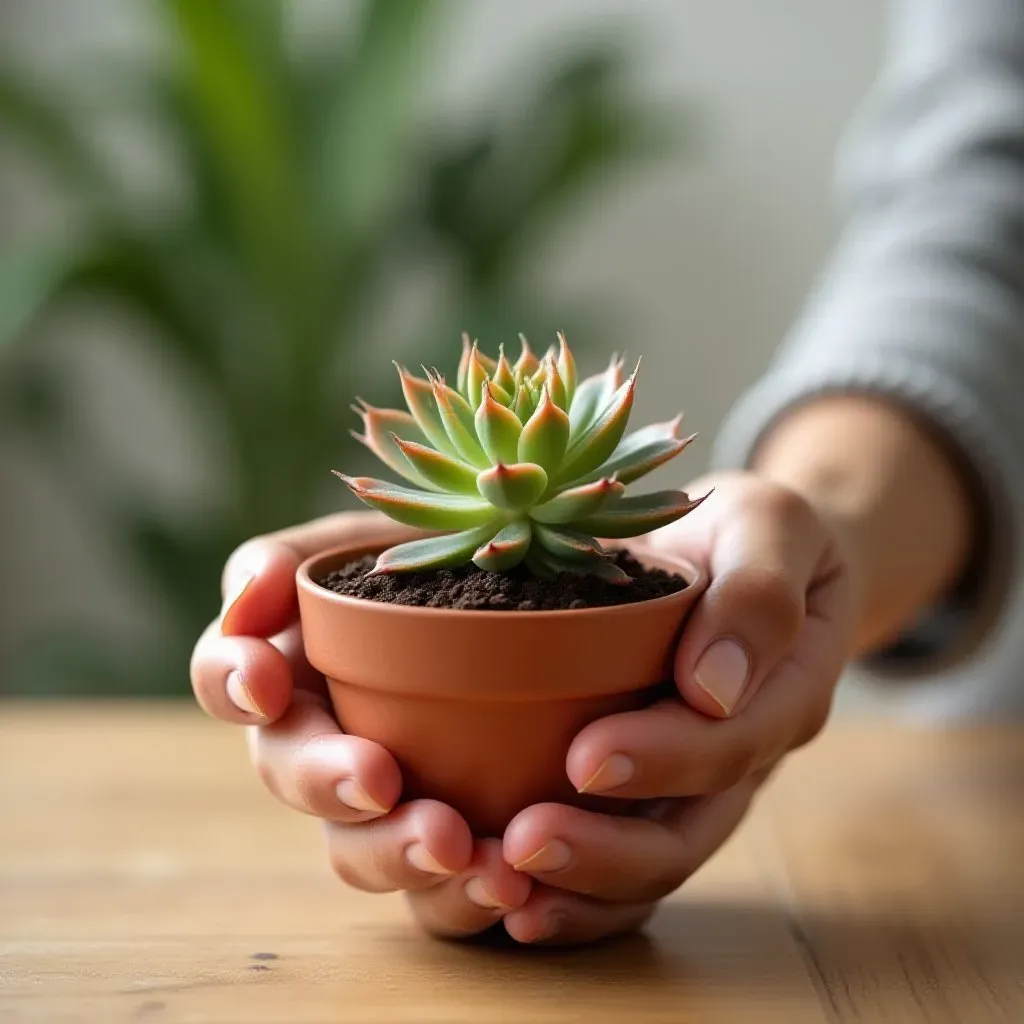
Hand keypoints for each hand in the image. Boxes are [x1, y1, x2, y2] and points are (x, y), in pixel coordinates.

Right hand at [189, 512, 532, 937]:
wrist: (516, 595)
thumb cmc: (424, 569)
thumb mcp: (357, 545)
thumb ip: (289, 558)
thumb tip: (250, 592)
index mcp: (286, 664)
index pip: (225, 674)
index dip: (232, 681)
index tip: (266, 682)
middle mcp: (318, 742)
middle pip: (293, 775)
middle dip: (328, 780)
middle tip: (379, 779)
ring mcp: (376, 804)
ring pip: (357, 851)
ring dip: (398, 855)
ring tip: (460, 848)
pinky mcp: (440, 848)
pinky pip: (433, 895)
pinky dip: (462, 898)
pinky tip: (508, 887)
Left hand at [501, 471, 856, 944]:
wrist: (746, 554)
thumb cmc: (750, 530)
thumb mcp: (770, 523)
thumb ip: (759, 592)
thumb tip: (715, 686)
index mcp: (781, 690)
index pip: (731, 744)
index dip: (663, 759)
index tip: (585, 757)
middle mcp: (741, 752)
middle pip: (687, 831)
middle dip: (608, 849)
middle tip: (523, 843)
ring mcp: (695, 780)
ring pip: (652, 863)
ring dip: (580, 886)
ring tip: (503, 886)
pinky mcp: (650, 787)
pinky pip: (622, 861)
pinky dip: (575, 894)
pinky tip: (513, 905)